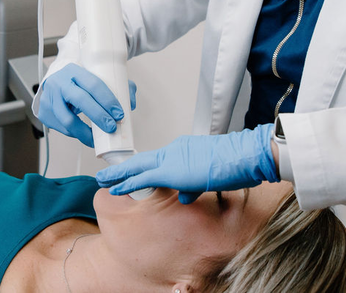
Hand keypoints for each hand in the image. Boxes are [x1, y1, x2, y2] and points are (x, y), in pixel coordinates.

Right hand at [36, 63, 136, 147]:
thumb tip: (131, 104)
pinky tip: (85, 135)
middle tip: (112, 127)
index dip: (108, 100)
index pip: (94, 84)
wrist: (55, 82)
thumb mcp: (96, 77)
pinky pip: (62, 128)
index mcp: (74, 71)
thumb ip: (118, 87)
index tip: (119, 114)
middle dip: (99, 116)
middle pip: (80, 100)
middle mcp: (59, 83)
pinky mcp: (44, 112)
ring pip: (67, 119)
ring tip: (97, 139)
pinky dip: (75, 134)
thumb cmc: (80, 83)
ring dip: (85, 132)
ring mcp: (49, 98)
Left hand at [96, 124, 278, 202]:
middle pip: (143, 159)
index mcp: (184, 149)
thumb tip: (184, 196)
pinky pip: (142, 178)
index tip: (131, 171)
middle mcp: (174, 150)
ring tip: (103, 179)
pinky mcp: (170, 171)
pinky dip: (126, 183)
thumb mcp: (211, 176)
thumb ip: (195, 185)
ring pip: (137, 166)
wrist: (243, 156)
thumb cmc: (234, 164)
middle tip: (107, 172)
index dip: (142, 166)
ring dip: (119, 174)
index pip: (159, 159)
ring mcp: (171, 159)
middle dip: (123, 167)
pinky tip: (114, 188)